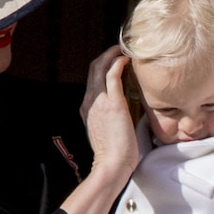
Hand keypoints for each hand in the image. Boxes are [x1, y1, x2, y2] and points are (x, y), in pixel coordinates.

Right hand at [80, 45, 137, 180]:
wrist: (112, 164)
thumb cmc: (115, 153)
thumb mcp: (107, 131)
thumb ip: (110, 118)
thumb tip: (123, 112)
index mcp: (87, 108)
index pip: (92, 80)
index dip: (103, 67)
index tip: (115, 60)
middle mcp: (89, 102)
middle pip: (93, 69)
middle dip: (105, 55)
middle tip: (120, 49)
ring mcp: (99, 101)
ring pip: (100, 68)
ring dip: (111, 55)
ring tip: (123, 49)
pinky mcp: (112, 103)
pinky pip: (112, 75)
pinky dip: (117, 63)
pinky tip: (126, 58)